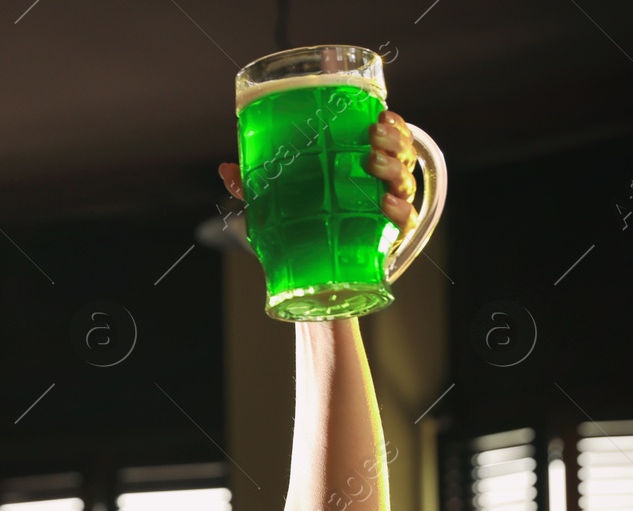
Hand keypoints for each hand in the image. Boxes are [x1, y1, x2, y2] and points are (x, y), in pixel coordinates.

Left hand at [218, 109, 420, 232]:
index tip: (381, 115)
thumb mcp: (278, 201)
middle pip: (401, 154)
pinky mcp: (389, 237)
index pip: (389, 137)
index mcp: (363, 166)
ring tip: (371, 160)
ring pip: (405, 181)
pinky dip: (398, 210)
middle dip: (392, 141)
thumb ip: (256, 185)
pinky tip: (384, 203)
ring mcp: (389, 209)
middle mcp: (382, 184)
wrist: (312, 273)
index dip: (393, 125)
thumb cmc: (303, 225)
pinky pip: (404, 220)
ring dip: (392, 167)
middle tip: (372, 134)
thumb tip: (226, 169)